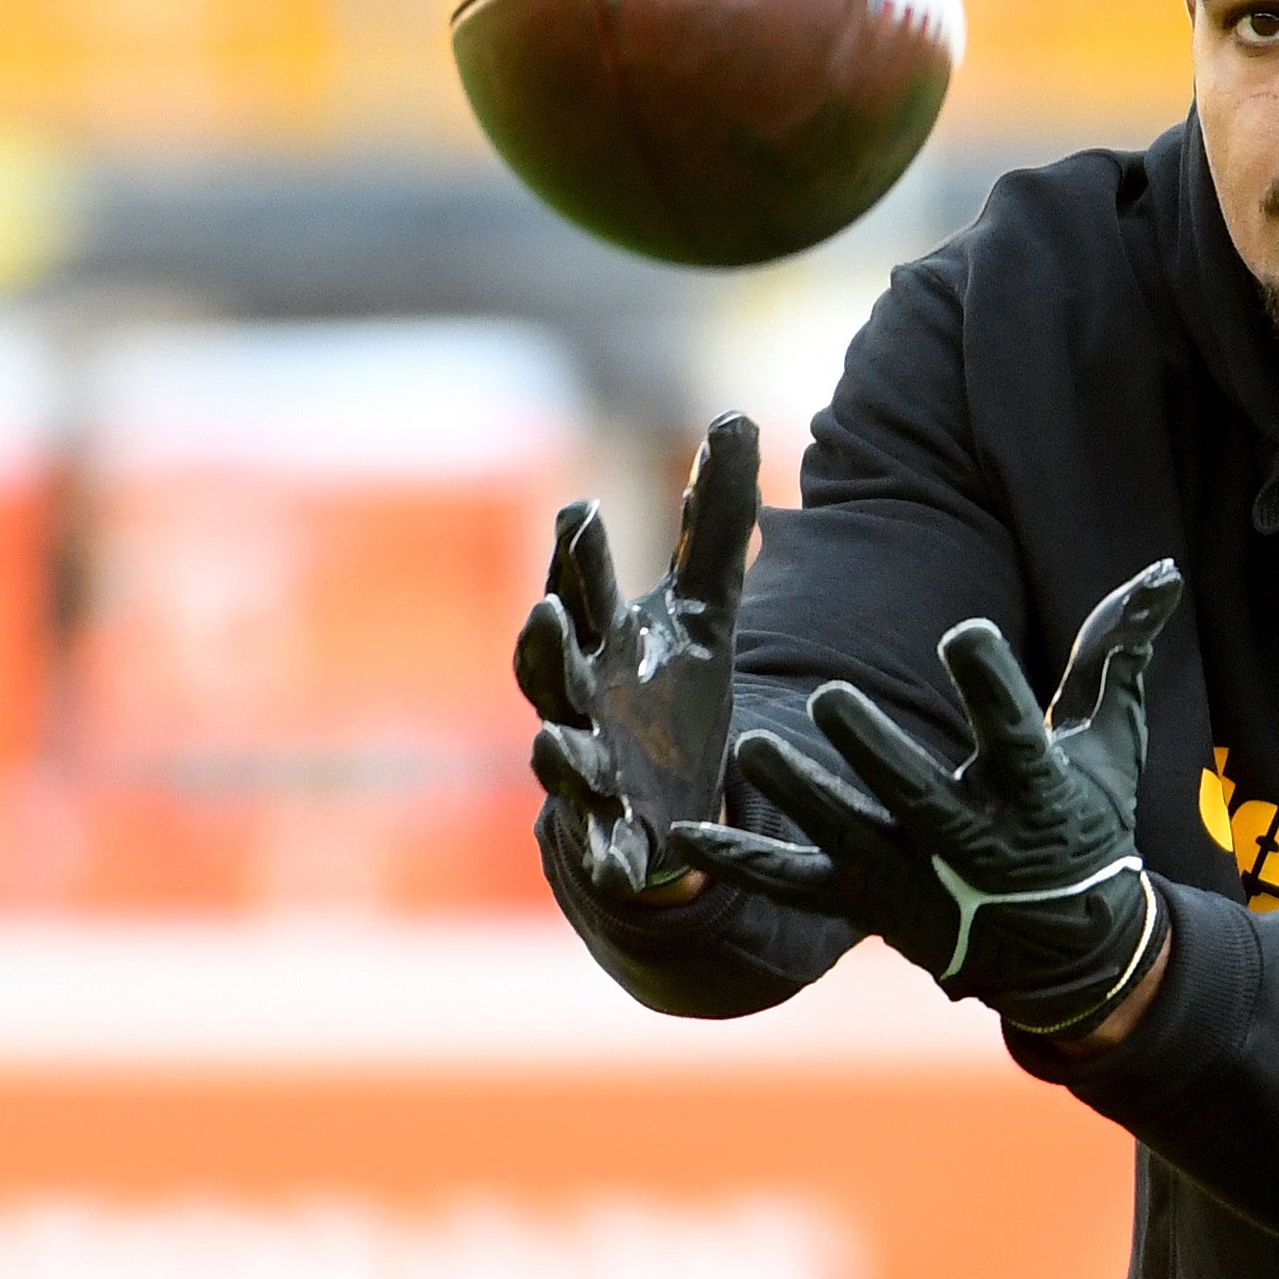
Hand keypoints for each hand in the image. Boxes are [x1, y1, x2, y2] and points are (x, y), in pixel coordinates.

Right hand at [515, 412, 758, 902]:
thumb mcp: (707, 604)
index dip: (576, 554)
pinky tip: (619, 864)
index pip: (579, 590)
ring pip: (558, 758)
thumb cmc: (671, 686)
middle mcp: (578, 701)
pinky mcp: (612, 833)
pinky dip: (606, 855)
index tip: (583, 509)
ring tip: (553, 741)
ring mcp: (588, 769)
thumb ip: (713, 519)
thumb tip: (734, 414)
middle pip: (546, 669)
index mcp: (597, 641)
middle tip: (548, 612)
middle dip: (543, 643)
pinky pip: (601, 848)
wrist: (666, 793)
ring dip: (555, 750)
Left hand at [673, 560, 1181, 1037]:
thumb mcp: (1109, 743)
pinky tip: (686, 832)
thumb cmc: (1087, 826)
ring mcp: (915, 881)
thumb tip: (1162, 567)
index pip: (1015, 735)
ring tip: (756, 749)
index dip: (991, 686)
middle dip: (876, 749)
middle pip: (918, 794)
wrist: (1069, 950)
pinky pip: (797, 888)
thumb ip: (1119, 654)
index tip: (964, 635)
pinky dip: (742, 863)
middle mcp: (972, 844)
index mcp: (1035, 796)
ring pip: (850, 840)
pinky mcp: (869, 905)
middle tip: (833, 695)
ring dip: (801, 799)